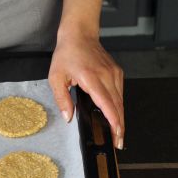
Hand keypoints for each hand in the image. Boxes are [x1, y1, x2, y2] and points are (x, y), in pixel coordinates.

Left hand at [49, 28, 124, 148]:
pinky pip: (119, 93)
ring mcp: (114, 74)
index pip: (107, 104)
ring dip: (120, 117)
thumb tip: (69, 117)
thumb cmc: (66, 55)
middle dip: (119, 126)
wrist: (79, 35)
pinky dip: (118, 106)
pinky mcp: (117, 72)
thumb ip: (62, 99)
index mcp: (91, 78)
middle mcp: (107, 76)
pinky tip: (114, 115)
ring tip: (117, 133)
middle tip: (118, 143)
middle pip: (118, 106)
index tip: (117, 135)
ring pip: (120, 101)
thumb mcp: (56, 77)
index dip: (114, 122)